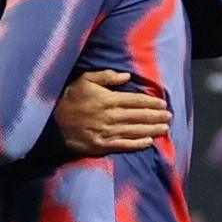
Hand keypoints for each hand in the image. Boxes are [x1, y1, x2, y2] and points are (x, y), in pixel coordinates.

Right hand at [55, 68, 174, 156]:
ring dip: (152, 129)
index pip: (136, 101)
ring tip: (165, 129)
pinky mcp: (102, 145)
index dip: (152, 103)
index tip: (163, 103)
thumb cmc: (68, 99)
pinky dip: (138, 144)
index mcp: (108, 99)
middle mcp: (111, 116)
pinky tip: (149, 142)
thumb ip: (106, 76)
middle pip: (139, 116)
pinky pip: (124, 145)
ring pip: (135, 131)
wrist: (51, 124)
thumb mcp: (84, 80)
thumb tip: (126, 76)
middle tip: (170, 117)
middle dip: (156, 116)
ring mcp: (107, 132)